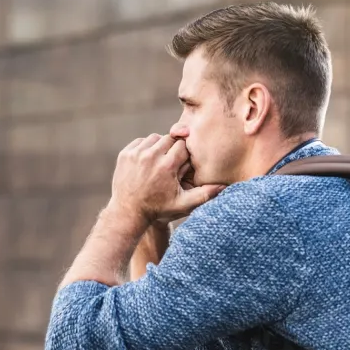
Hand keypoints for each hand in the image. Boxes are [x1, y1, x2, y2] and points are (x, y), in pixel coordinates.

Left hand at [109, 134, 225, 224]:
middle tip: (172, 162)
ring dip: (160, 146)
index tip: (182, 163)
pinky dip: (146, 148)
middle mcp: (151, 156)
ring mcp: (136, 154)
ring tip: (161, 160)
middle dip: (173, 148)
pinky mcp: (125, 154)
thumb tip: (224, 186)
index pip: (183, 145)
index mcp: (167, 166)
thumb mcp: (183, 204)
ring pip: (155, 138)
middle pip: (170, 139)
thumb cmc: (158, 209)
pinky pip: (141, 142)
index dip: (185, 153)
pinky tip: (149, 161)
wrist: (128, 212)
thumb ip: (204, 194)